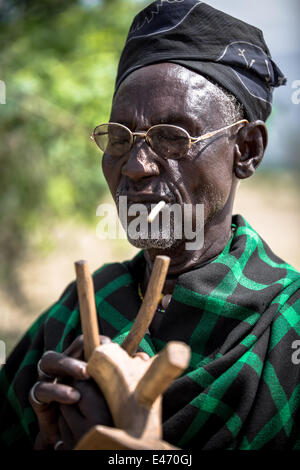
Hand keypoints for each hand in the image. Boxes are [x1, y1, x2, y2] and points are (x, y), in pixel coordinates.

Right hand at [30, 335, 149, 449]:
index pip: (82, 342)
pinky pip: (41, 389)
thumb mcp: (109, 388)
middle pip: (69, 341)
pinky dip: (56, 390)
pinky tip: (73, 397)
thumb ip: (123, 371)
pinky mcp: (39, 398)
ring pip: (48, 361)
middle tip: (93, 359)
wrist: (77, 436)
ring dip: (66, 365)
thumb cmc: (95, 406)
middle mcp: (61, 365)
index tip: (108, 344)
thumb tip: (143, 357)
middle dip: (77, 349)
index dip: (93, 340)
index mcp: (77, 359)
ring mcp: (48, 378)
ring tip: (84, 375)